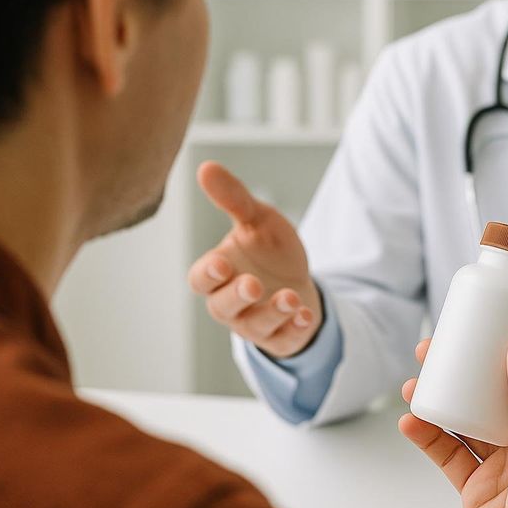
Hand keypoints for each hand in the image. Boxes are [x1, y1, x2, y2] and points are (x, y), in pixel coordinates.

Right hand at [187, 161, 320, 357]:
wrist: (297, 280)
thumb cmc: (268, 250)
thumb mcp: (256, 219)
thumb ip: (233, 198)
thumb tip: (206, 167)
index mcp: (218, 275)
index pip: (201, 280)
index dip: (208, 274)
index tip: (222, 262)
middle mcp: (230, 303)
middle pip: (222, 307)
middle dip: (237, 297)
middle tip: (253, 284)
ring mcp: (254, 323)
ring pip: (255, 326)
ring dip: (272, 313)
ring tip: (290, 297)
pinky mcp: (280, 337)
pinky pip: (284, 340)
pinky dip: (295, 329)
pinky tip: (306, 314)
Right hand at [400, 336, 507, 507]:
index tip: (506, 319)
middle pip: (506, 386)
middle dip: (475, 363)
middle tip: (444, 343)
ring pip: (473, 414)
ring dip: (446, 395)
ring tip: (418, 377)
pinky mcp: (480, 483)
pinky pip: (451, 450)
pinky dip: (430, 434)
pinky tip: (411, 419)